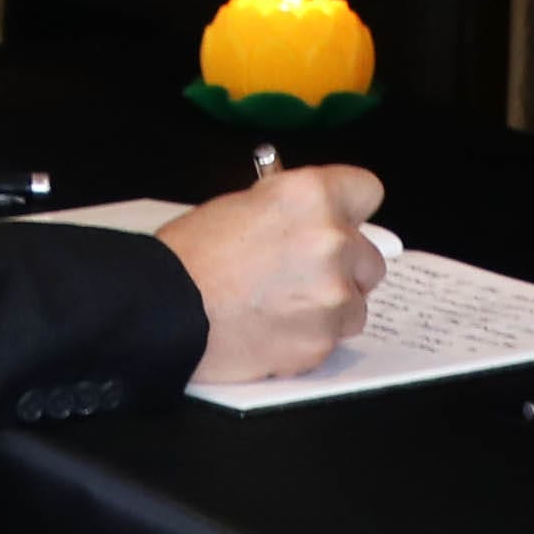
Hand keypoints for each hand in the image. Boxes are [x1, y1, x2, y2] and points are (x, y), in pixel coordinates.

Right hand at [164, 159, 383, 385]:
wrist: (162, 310)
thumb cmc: (189, 256)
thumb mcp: (240, 206)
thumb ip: (292, 211)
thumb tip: (315, 220)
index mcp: (310, 196)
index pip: (367, 191)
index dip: (350, 209)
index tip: (341, 220)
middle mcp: (332, 242)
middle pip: (370, 257)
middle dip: (343, 266)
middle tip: (303, 274)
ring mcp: (331, 297)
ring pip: (356, 304)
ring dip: (329, 306)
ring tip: (281, 306)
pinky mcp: (320, 343)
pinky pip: (331, 339)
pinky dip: (308, 337)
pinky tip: (271, 329)